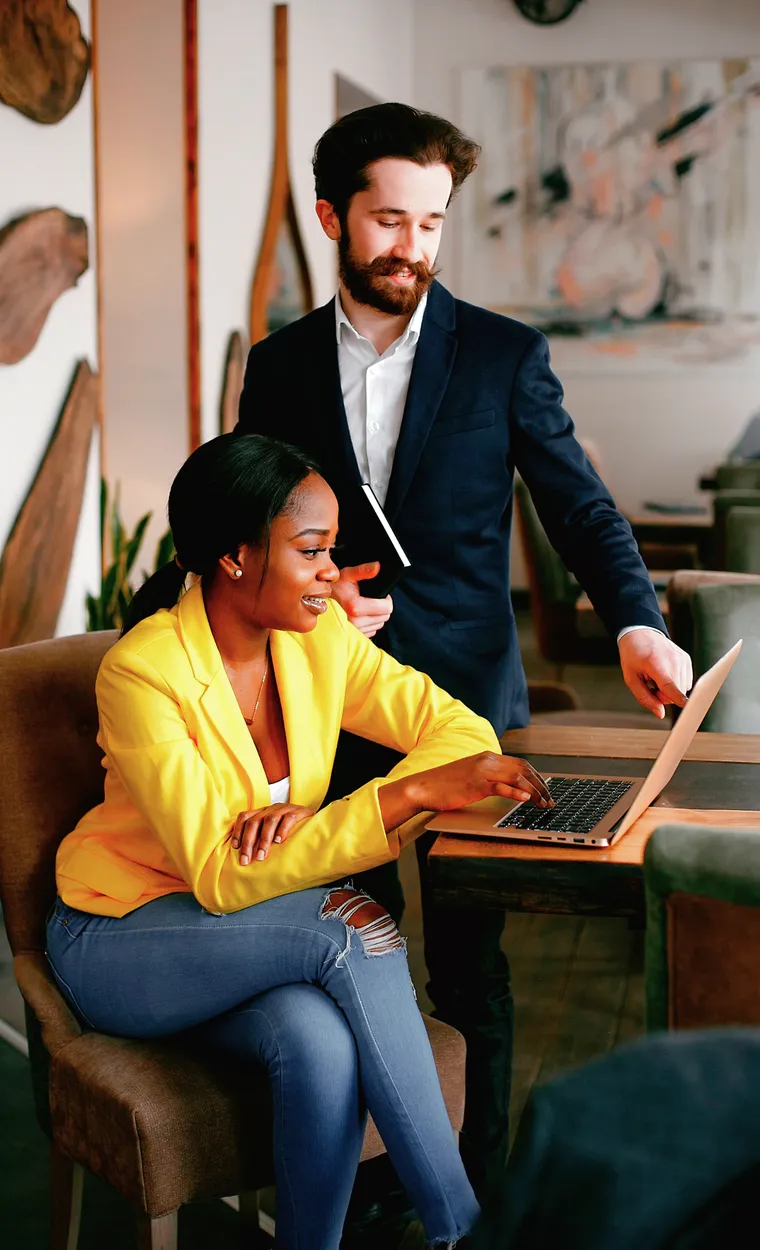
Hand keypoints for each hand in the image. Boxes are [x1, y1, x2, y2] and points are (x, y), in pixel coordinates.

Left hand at [230, 804, 313, 864]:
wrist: (317, 822)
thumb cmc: (291, 832)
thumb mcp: (272, 832)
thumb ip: (260, 838)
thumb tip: (244, 855)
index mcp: (263, 811)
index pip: (245, 817)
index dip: (238, 831)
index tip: (235, 848)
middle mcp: (272, 808)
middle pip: (254, 821)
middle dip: (248, 842)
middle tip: (246, 860)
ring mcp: (285, 808)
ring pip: (270, 820)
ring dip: (264, 840)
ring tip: (262, 856)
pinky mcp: (299, 811)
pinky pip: (289, 818)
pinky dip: (282, 830)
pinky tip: (279, 841)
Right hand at [332, 562, 392, 636]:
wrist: (316, 602)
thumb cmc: (333, 587)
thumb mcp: (347, 574)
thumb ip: (363, 570)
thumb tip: (377, 567)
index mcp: (355, 607)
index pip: (386, 608)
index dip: (386, 599)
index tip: (380, 595)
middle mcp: (354, 622)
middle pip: (384, 617)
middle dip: (381, 607)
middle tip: (371, 599)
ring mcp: (353, 631)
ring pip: (378, 625)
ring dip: (375, 616)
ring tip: (365, 606)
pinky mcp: (353, 636)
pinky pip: (371, 631)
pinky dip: (369, 623)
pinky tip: (361, 615)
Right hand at [407, 752, 552, 814]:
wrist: (423, 787)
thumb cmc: (444, 784)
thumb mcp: (470, 775)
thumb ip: (488, 776)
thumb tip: (507, 785)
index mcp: (487, 757)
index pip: (520, 763)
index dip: (536, 776)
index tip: (545, 788)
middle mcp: (487, 760)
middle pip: (524, 769)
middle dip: (541, 784)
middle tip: (550, 799)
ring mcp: (482, 771)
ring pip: (518, 777)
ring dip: (535, 791)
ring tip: (543, 803)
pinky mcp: (476, 784)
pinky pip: (502, 787)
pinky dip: (517, 792)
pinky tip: (526, 800)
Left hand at [618, 629, 692, 718]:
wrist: (640, 633)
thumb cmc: (633, 655)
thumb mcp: (631, 679)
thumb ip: (645, 698)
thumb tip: (660, 713)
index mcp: (655, 663)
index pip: (670, 685)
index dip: (678, 698)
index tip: (687, 706)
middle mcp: (672, 659)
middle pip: (676, 693)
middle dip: (664, 695)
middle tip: (652, 685)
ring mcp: (682, 658)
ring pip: (682, 689)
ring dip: (670, 689)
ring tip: (658, 676)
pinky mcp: (687, 659)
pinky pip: (685, 681)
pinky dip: (675, 682)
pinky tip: (666, 673)